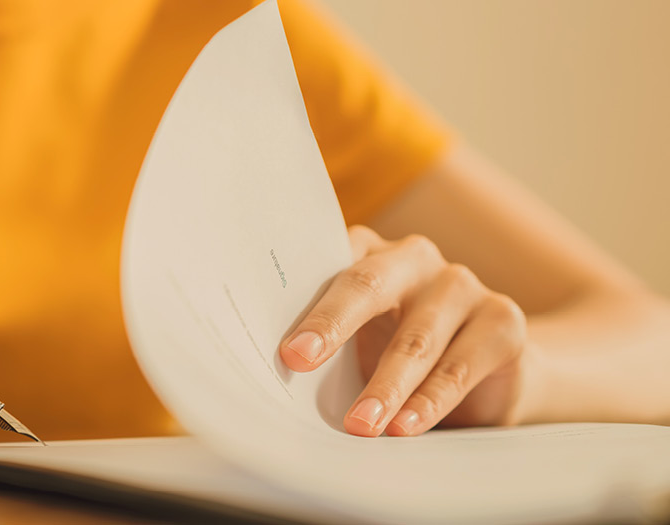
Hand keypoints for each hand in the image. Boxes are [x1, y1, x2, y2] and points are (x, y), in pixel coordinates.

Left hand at [279, 226, 529, 436]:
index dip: (301, 301)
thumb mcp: (359, 344)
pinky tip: (406, 426)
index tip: (282, 345)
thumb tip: (280, 377)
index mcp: (367, 253)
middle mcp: (413, 258)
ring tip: (360, 424)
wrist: (489, 374)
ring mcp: (461, 284)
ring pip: (415, 337)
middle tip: (299, 362)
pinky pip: (459, 365)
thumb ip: (327, 345)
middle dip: (331, 325)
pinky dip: (430, 401)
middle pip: (367, 286)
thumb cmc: (398, 353)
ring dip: (385, 385)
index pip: (327, 264)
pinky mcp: (501, 320)